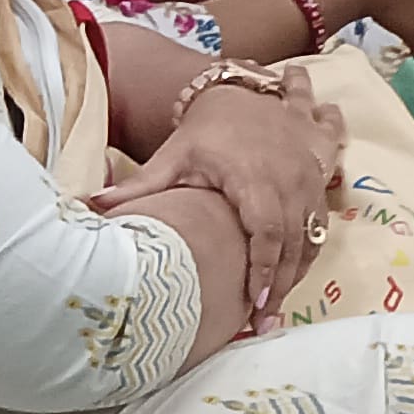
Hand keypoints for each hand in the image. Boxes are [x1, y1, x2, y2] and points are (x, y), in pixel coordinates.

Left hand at [99, 69, 345, 322]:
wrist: (242, 90)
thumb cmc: (205, 130)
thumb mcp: (172, 157)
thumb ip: (138, 187)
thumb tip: (89, 206)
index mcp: (255, 177)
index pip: (266, 232)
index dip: (263, 271)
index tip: (256, 306)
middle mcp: (291, 177)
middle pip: (293, 242)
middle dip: (282, 285)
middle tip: (265, 323)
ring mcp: (311, 175)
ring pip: (313, 233)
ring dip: (298, 271)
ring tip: (279, 306)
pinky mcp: (321, 174)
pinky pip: (324, 218)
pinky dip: (312, 247)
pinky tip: (297, 271)